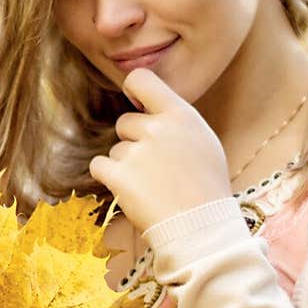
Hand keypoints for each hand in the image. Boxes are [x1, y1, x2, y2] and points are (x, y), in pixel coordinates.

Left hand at [89, 67, 231, 234]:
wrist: (201, 228)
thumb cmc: (207, 188)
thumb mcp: (204, 141)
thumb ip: (177, 121)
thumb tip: (154, 111)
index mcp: (181, 115)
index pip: (141, 79)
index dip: (133, 91)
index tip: (137, 105)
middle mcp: (157, 128)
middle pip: (125, 122)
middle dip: (134, 141)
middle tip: (156, 168)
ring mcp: (136, 152)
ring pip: (116, 149)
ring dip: (126, 166)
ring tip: (152, 187)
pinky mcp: (118, 176)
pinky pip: (99, 166)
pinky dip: (110, 178)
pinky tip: (132, 191)